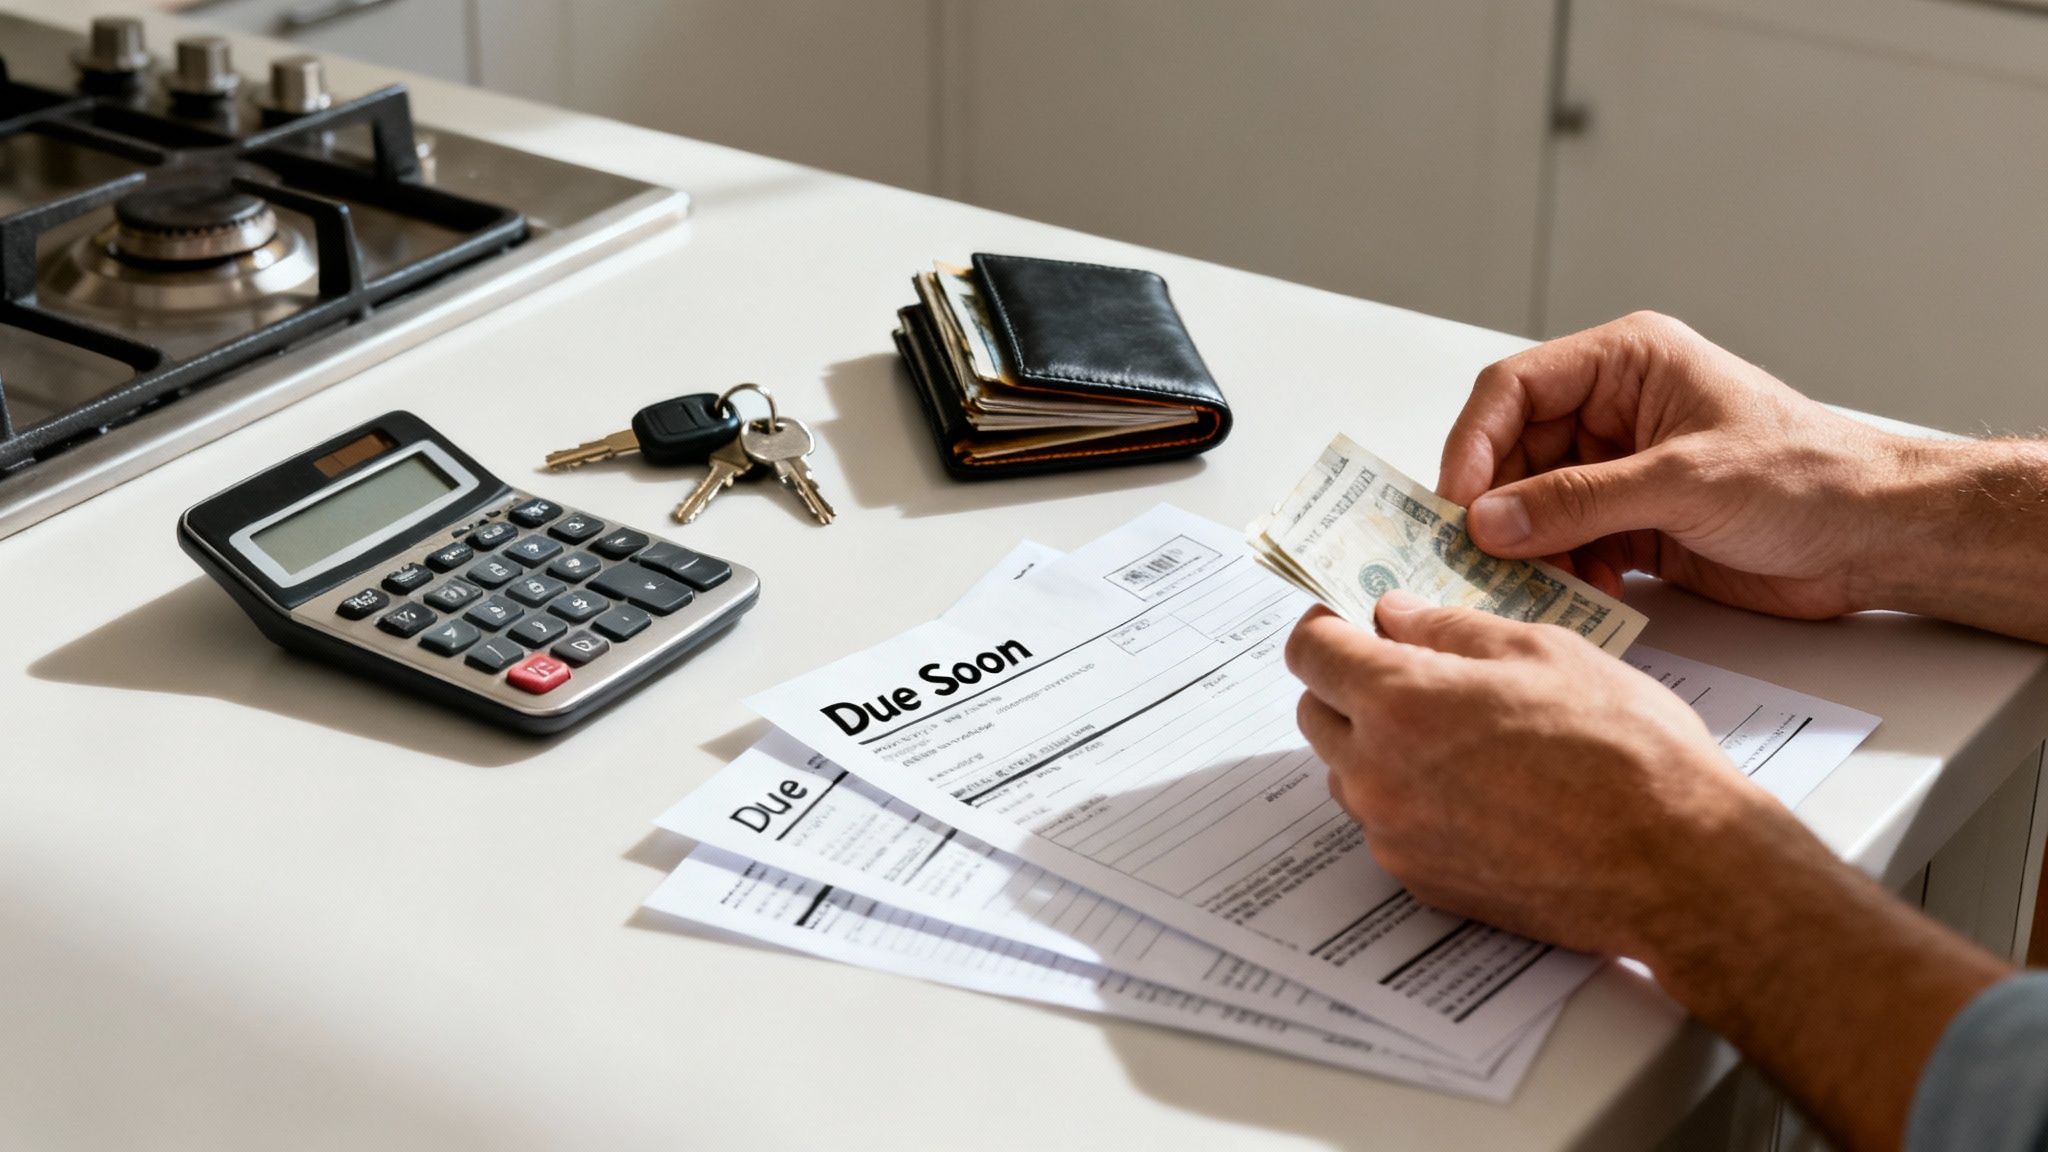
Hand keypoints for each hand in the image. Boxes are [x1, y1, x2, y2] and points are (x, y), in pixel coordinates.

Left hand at [1286, 591, 1813, 958]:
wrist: (1678, 865)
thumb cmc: (1626, 750)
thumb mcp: (1544, 651)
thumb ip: (1451, 628)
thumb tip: (1397, 613)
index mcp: (1399, 703)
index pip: (1310, 652)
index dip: (1329, 625)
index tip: (1354, 617)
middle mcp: (1378, 775)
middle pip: (1317, 713)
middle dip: (1348, 682)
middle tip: (1409, 666)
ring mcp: (1396, 836)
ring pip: (1349, 773)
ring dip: (1377, 743)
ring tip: (1459, 732)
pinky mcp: (1423, 882)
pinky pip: (1388, 826)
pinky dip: (1411, 799)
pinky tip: (1480, 788)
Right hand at [1438, 311, 1909, 619]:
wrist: (1877, 537)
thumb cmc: (1809, 477)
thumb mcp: (1684, 481)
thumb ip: (1579, 501)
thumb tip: (1490, 520)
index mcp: (1627, 363)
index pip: (1515, 389)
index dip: (1474, 444)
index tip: (1455, 503)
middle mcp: (1615, 410)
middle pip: (1514, 452)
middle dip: (1497, 506)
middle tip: (1475, 556)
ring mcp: (1622, 468)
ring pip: (1535, 504)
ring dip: (1527, 547)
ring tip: (1527, 583)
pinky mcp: (1635, 522)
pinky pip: (1569, 544)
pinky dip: (1563, 572)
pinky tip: (1583, 591)